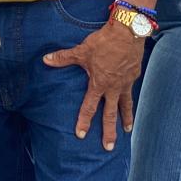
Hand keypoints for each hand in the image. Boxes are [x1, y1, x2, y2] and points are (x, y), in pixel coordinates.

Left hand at [43, 22, 143, 150]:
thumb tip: (45, 60)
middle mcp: (113, 88)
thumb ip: (64, 58)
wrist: (128, 33)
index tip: (81, 135)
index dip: (84, 121)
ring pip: (125, 106)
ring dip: (126, 120)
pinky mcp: (134, 76)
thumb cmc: (104, 42)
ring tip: (127, 131)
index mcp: (99, 84)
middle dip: (109, 132)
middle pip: (110, 114)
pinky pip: (132, 92)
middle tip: (108, 147)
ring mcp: (126, 83)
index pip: (89, 107)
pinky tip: (131, 103)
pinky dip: (131, 100)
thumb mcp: (81, 51)